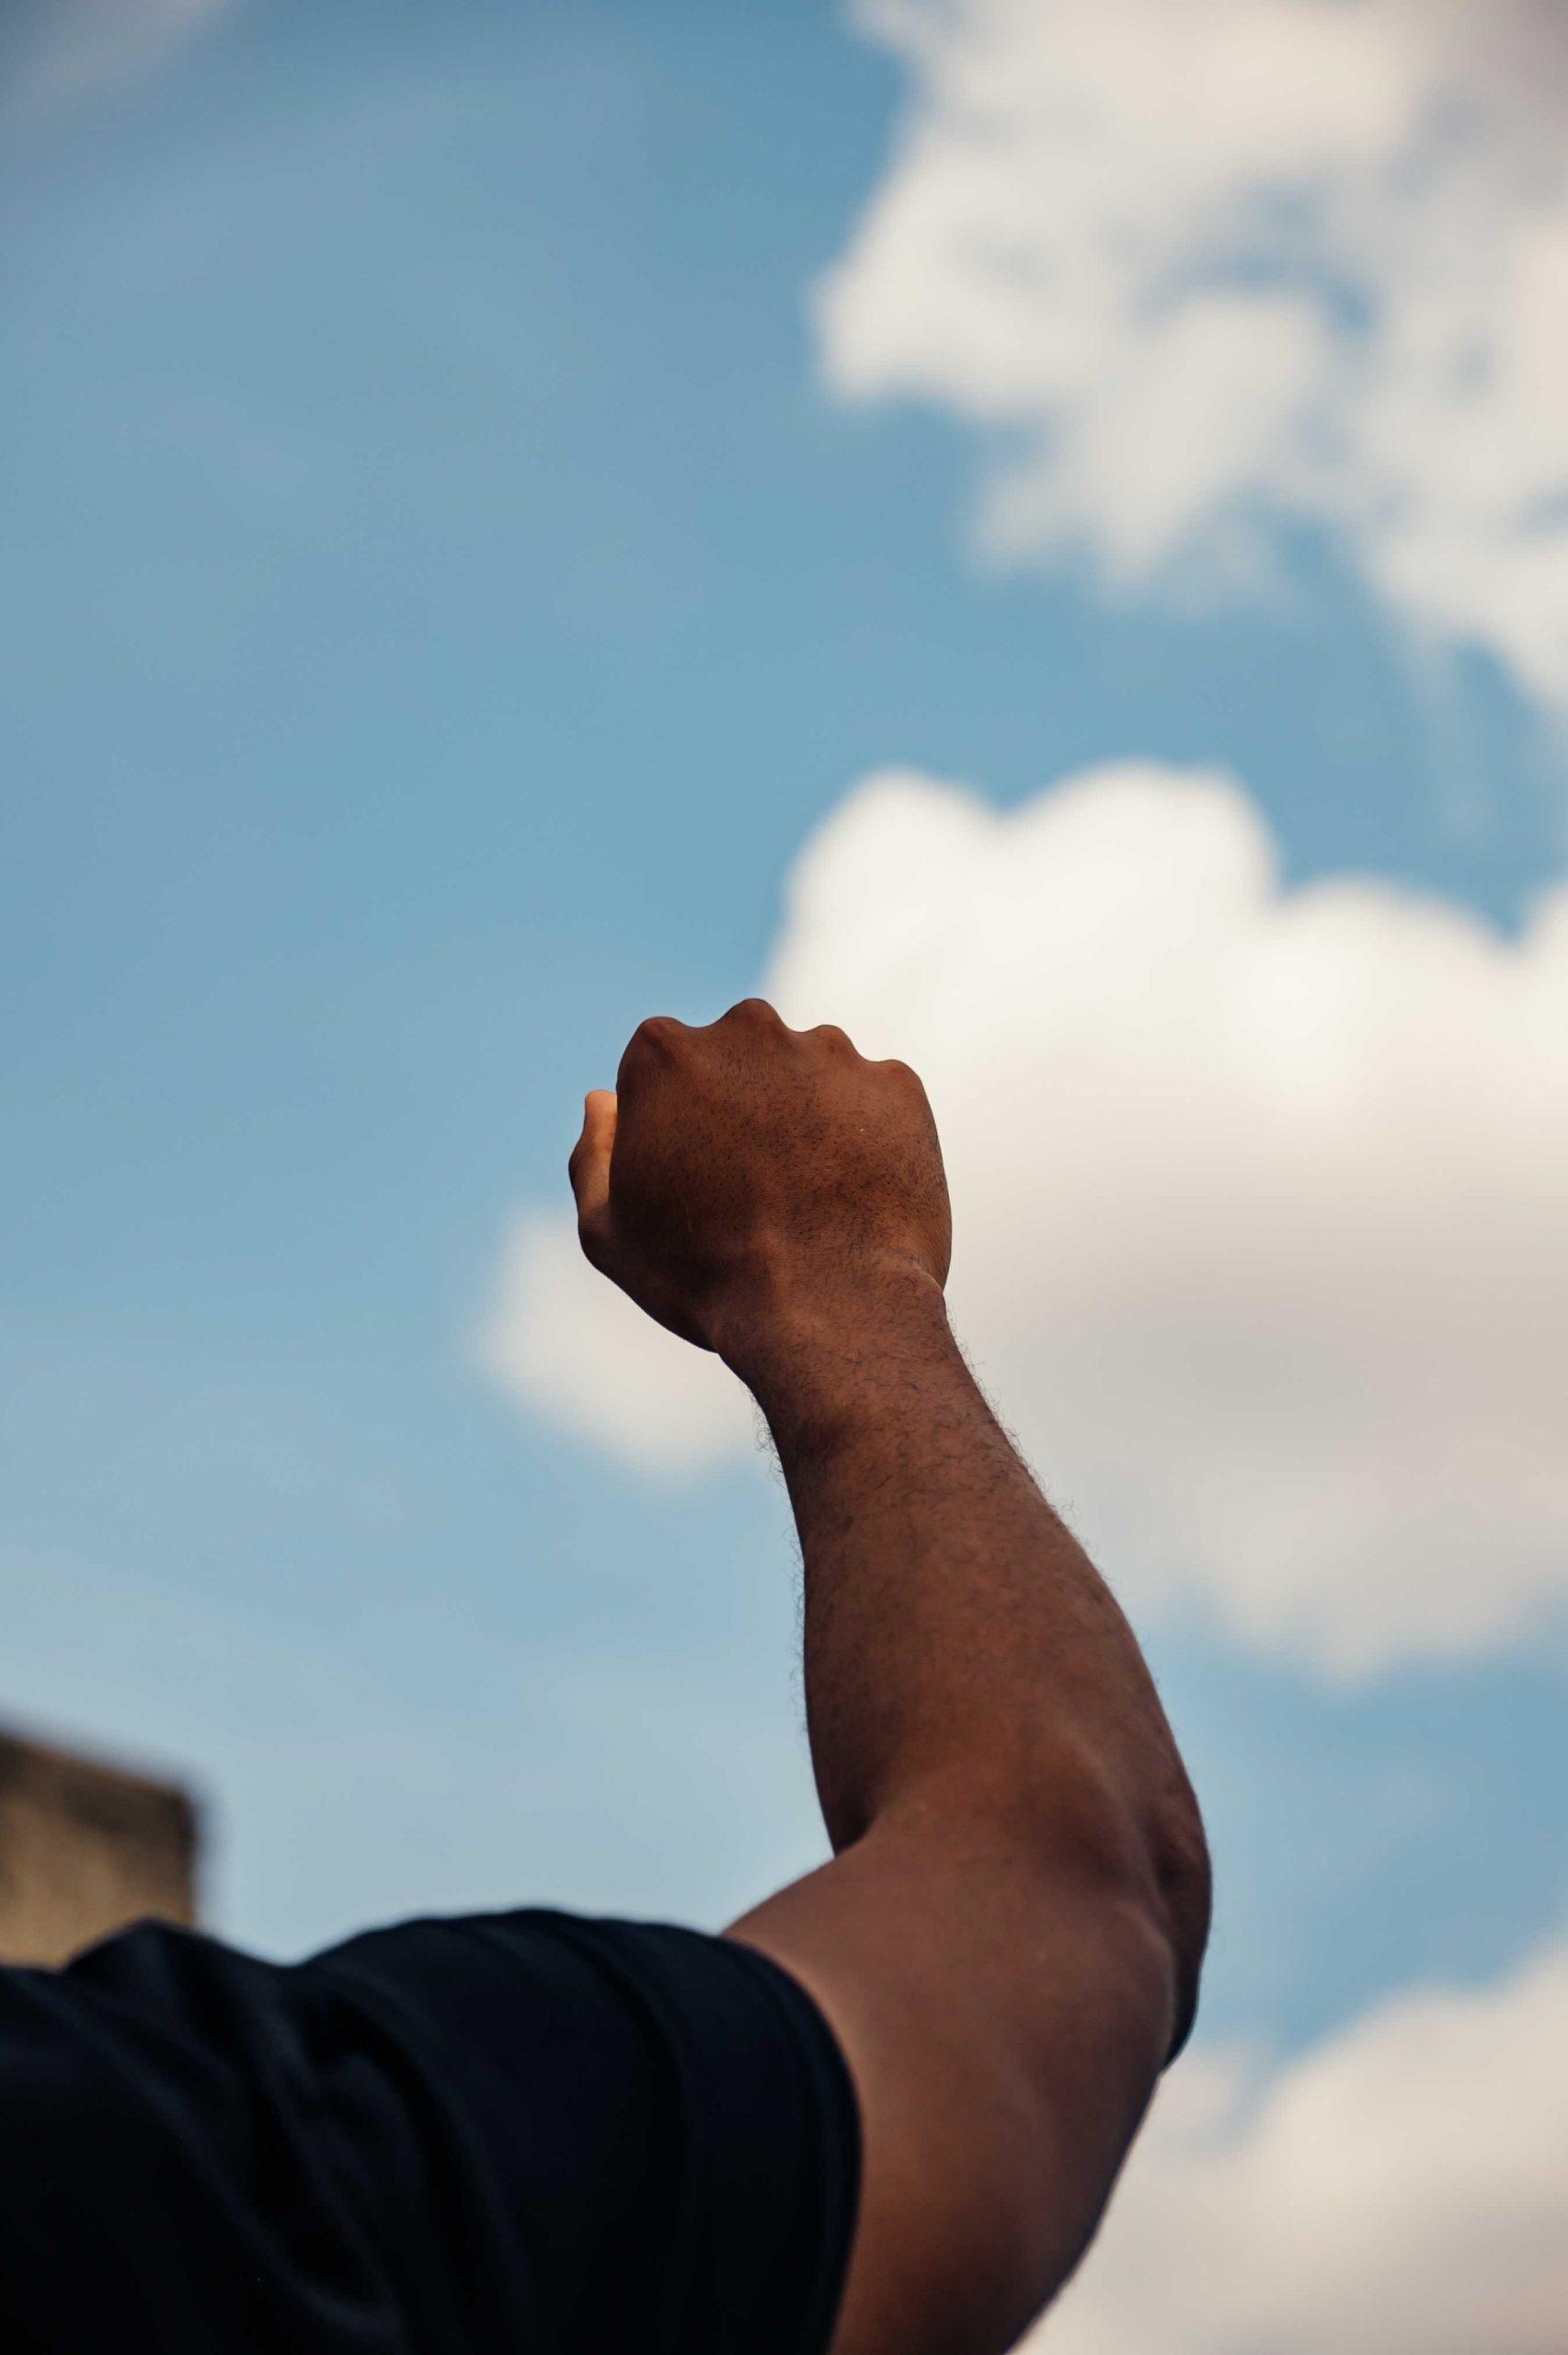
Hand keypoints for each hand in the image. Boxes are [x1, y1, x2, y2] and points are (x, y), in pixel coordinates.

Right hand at [568, 999, 951, 1363]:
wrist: (829, 1311)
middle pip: (739, 1059)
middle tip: (755, 1190)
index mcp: (664, 1053)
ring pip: (810, 1074)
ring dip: (807, 1117)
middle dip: (743, 1107)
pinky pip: (873, 1102)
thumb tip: (604, 1101)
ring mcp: (829, 1051)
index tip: (691, 1181)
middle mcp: (748, 1029)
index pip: (662, 1072)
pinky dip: (867, 1138)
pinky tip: (857, 1196)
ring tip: (811, 1200)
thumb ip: (593, 1155)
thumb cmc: (706, 1279)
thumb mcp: (609, 1232)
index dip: (674, 1128)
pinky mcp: (895, 1083)